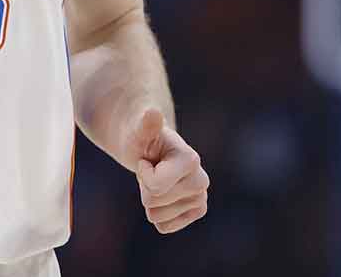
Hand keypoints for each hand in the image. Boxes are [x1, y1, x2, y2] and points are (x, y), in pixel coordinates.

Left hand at [129, 109, 208, 233]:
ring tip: (157, 180)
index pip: (155, 186)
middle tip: (152, 171)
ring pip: (156, 217)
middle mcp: (201, 180)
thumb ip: (145, 123)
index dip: (143, 174)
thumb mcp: (139, 130)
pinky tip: (162, 196)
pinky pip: (164, 227)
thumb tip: (152, 112)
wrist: (151, 149)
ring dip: (150, 200)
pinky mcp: (196, 211)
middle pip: (153, 201)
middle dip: (144, 187)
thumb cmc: (143, 138)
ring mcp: (201, 198)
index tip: (148, 160)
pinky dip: (156, 214)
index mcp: (191, 159)